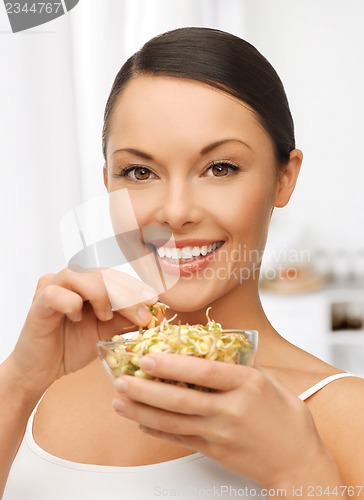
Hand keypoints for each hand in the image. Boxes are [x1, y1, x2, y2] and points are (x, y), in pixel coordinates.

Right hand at [7, 268, 157, 396]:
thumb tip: (154, 314)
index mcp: (87, 283)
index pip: (115, 276)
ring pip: (81, 276)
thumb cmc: (70, 347)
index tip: (154, 301)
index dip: (135, 287)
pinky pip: (57, 293)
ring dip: (101, 295)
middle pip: (102, 273)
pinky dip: (72, 304)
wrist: (41, 370)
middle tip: (143, 313)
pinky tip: (77, 318)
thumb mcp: (106, 333)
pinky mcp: (38, 303)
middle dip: (127, 294)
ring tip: (105, 317)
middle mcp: (69, 280)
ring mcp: (52, 288)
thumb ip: (125, 320)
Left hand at [113, 354, 334, 486]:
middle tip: (121, 379)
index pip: (204, 371)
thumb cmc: (288, 419)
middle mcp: (231, 409)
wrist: (297, 463)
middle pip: (181, 399)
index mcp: (247, 385)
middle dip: (146, 389)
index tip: (148, 357)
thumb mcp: (272, 382)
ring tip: (120, 400)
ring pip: (173, 422)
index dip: (172, 365)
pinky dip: (157, 430)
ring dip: (143, 410)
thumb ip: (243, 365)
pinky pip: (179, 439)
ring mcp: (220, 433)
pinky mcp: (214, 450)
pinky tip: (141, 421)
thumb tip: (217, 346)